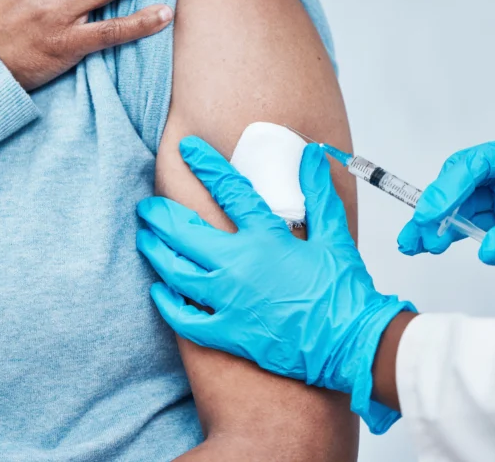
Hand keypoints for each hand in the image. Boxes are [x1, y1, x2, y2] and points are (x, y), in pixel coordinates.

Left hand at [137, 138, 413, 432]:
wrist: (349, 344)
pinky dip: (167, 303)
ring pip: (176, 272)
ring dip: (156, 251)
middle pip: (184, 231)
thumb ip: (318, 193)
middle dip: (160, 214)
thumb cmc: (343, 292)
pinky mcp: (228, 333)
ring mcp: (229, 301)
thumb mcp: (334, 236)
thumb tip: (312, 155)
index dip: (206, 166)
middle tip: (147, 206)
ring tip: (145, 238)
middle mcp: (239, 267)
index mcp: (266, 238)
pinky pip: (184, 318)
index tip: (188, 150)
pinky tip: (159, 290)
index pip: (229, 191)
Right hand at [397, 133, 494, 284]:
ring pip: (468, 206)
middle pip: (464, 184)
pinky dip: (462, 236)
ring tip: (418, 245)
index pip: (477, 164)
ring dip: (442, 225)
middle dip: (436, 208)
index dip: (448, 187)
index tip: (430, 213)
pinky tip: (442, 246)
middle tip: (416, 234)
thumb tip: (485, 250)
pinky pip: (482, 225)